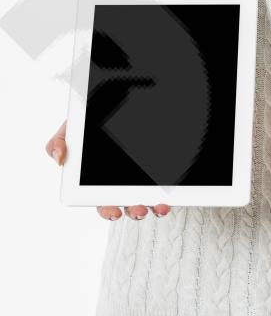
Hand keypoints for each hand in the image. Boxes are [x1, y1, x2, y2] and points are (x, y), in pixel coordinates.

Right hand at [46, 119, 170, 221]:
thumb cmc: (87, 122)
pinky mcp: (151, 172)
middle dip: (134, 212)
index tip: (115, 212)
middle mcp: (118, 185)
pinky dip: (164, 193)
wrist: (113, 103)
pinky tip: (168, 195)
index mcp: (96, 182)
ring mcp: (136, 179)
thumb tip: (60, 158)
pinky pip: (159, 185)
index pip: (102, 203)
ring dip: (152, 206)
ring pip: (146, 198)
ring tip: (158, 207)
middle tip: (139, 211)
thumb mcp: (70, 128)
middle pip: (127, 206)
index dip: (108, 211)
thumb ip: (59, 141)